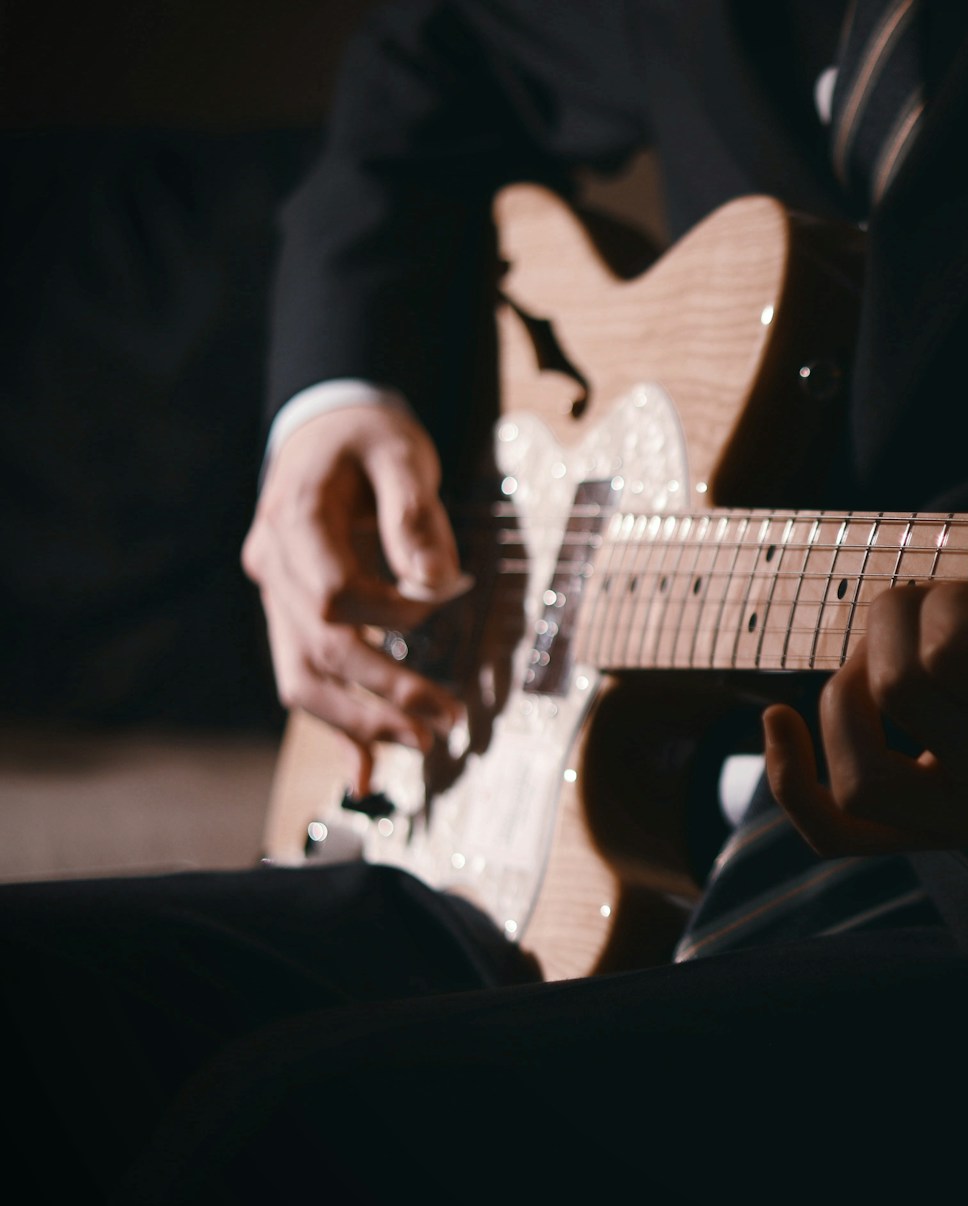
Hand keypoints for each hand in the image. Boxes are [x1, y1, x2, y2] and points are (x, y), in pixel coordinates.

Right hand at [242, 403, 468, 786]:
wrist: (325, 425)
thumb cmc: (368, 437)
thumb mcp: (400, 452)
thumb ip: (413, 515)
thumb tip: (434, 582)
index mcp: (294, 522)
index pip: (336, 596)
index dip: (395, 612)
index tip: (449, 595)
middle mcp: (272, 566)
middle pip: (318, 651)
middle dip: (384, 693)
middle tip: (447, 721)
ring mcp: (275, 595)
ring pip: (301, 678)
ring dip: (359, 720)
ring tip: (422, 743)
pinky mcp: (291, 614)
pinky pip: (305, 678)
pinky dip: (337, 725)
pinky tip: (368, 771)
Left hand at [763, 423, 967, 857]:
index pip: (955, 658)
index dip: (945, 602)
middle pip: (902, 693)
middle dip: (894, 617)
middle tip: (934, 602)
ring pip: (863, 777)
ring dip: (847, 692)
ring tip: (883, 655)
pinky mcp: (937, 836)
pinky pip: (841, 835)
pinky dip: (792, 785)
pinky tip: (776, 718)